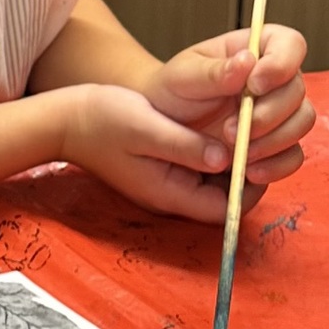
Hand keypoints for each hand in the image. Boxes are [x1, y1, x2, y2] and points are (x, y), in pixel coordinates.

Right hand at [56, 82, 260, 222]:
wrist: (68, 119)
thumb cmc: (103, 121)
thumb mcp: (146, 128)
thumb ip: (185, 145)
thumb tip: (226, 158)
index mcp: (170, 193)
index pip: (226, 210)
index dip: (250, 186)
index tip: (259, 150)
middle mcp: (175, 194)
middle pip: (227, 198)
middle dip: (247, 171)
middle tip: (256, 133)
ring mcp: (171, 182)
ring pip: (219, 181)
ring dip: (236, 158)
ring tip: (242, 125)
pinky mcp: (168, 167)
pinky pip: (205, 167)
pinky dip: (219, 150)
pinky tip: (221, 123)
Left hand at [144, 25, 313, 187]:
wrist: (164, 126)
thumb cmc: (174, 91)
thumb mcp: (184, 77)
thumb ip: (215, 71)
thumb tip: (247, 61)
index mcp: (257, 49)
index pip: (290, 44)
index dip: (281, 64)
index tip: (254, 85)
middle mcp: (276, 79)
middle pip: (297, 91)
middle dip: (268, 114)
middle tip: (231, 130)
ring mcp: (280, 113)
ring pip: (301, 123)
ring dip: (272, 141)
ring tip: (237, 152)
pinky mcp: (277, 146)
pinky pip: (293, 156)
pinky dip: (276, 166)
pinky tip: (250, 171)